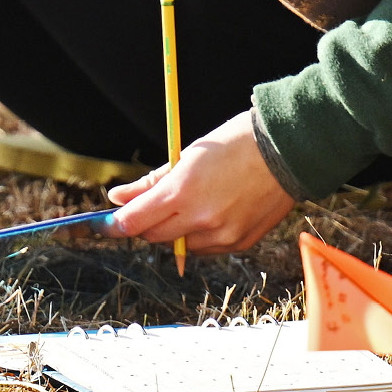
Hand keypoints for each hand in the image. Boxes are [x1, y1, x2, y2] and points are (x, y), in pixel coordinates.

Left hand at [109, 110, 294, 253]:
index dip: (113, 225)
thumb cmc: (235, 143)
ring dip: (175, 230)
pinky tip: (213, 211)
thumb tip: (118, 198)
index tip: (103, 225)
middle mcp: (199, 219)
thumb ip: (151, 182)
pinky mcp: (239, 243)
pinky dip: (200, 235)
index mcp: (181, 192)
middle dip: (145, 224)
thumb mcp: (187, 155)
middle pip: (153, 237)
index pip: (133, 222)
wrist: (287, 150)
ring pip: (181, 245)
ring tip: (192, 202)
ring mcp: (222, 235)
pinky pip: (207, 248)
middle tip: (149, 207)